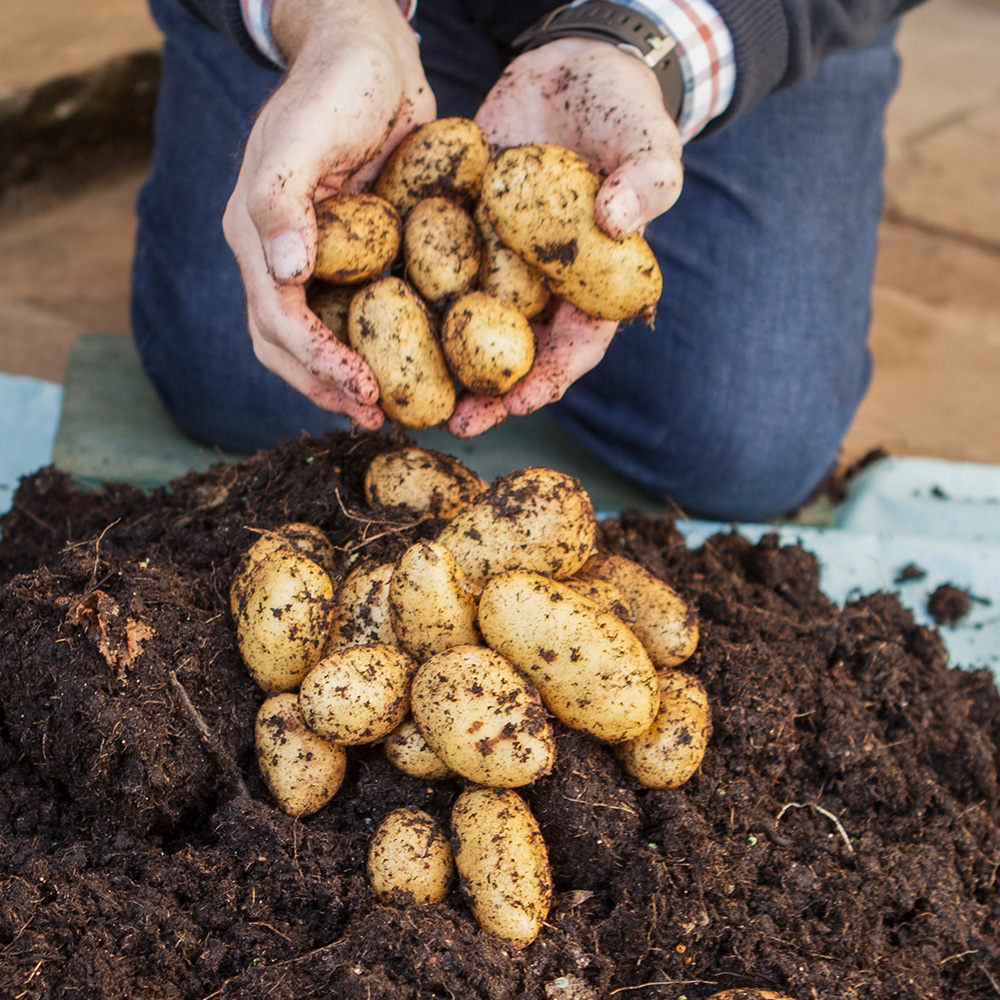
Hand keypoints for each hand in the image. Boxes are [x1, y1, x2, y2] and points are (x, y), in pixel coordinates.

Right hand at [222, 0, 434, 429]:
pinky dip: (377, 346)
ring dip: (348, 378)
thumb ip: (280, 198)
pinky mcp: (356, 255)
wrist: (372, 57)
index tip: (362, 390)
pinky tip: (410, 364)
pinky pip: (359, 312)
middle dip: (328, 386)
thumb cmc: (336, 86)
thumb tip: (286, 270)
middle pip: (289, 345)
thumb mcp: (302, 133)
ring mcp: (317, 259)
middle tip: (376, 416)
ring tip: (388, 407)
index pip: (278, 319)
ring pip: (321, 338)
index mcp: (257, 235)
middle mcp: (281, 256)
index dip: (316, 362)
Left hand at [448, 38, 682, 437]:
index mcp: (595, 283)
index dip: (552, 378)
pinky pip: (438, 274)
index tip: (521, 403)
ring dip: (444, 364)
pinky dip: (415, 303)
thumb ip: (648, 180)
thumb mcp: (649, 140)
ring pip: (471, 326)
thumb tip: (616, 221)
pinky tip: (381, 327)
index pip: (580, 344)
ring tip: (414, 398)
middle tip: (459, 424)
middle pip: (518, 351)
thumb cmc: (622, 111)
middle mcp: (545, 285)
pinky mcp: (463, 236)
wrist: (569, 69)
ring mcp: (501, 264)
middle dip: (489, 393)